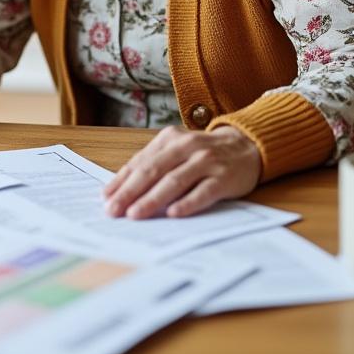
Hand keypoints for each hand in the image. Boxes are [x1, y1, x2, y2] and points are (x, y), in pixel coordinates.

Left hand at [103, 125, 260, 218]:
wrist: (248, 146)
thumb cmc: (204, 154)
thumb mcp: (176, 151)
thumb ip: (152, 165)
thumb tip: (118, 190)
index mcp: (170, 139)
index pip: (140, 162)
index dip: (121, 181)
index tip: (105, 199)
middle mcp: (187, 147)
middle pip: (153, 171)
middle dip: (130, 192)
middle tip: (113, 211)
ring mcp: (206, 161)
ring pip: (175, 181)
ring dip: (152, 199)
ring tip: (135, 214)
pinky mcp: (224, 178)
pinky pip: (203, 192)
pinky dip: (187, 203)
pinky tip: (173, 214)